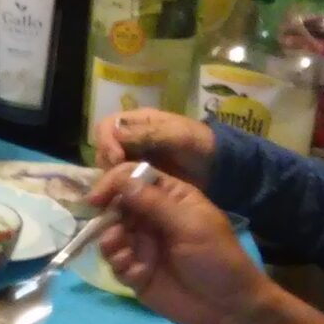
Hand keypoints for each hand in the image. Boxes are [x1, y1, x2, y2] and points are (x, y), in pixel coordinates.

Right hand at [92, 164, 272, 323]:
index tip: (97, 199)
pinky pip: (115, 262)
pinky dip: (118, 264)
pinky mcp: (136, 271)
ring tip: (122, 253)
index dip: (113, 183)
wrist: (228, 307)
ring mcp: (142, 244)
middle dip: (107, 216)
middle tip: (112, 233)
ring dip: (109, 242)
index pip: (133, 178)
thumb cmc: (217, 257)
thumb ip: (154, 203)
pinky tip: (135, 272)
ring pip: (110, 234)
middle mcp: (151, 217)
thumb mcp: (190, 224)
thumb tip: (121, 180)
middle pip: (115, 205)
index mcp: (169, 197)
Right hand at [94, 108, 214, 185]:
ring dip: (112, 181)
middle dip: (108, 165)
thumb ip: (148, 134)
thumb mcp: (178, 135)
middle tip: (119, 180)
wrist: (220, 167)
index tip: (116, 159)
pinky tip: (125, 201)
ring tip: (122, 193)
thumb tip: (115, 136)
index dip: (106, 142)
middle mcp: (130, 140)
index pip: (107, 127)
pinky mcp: (138, 181)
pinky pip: (120, 185)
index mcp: (138, 122)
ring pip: (109, 170)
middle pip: (103, 150)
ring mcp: (133, 161)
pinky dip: (119, 193)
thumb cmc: (200, 144)